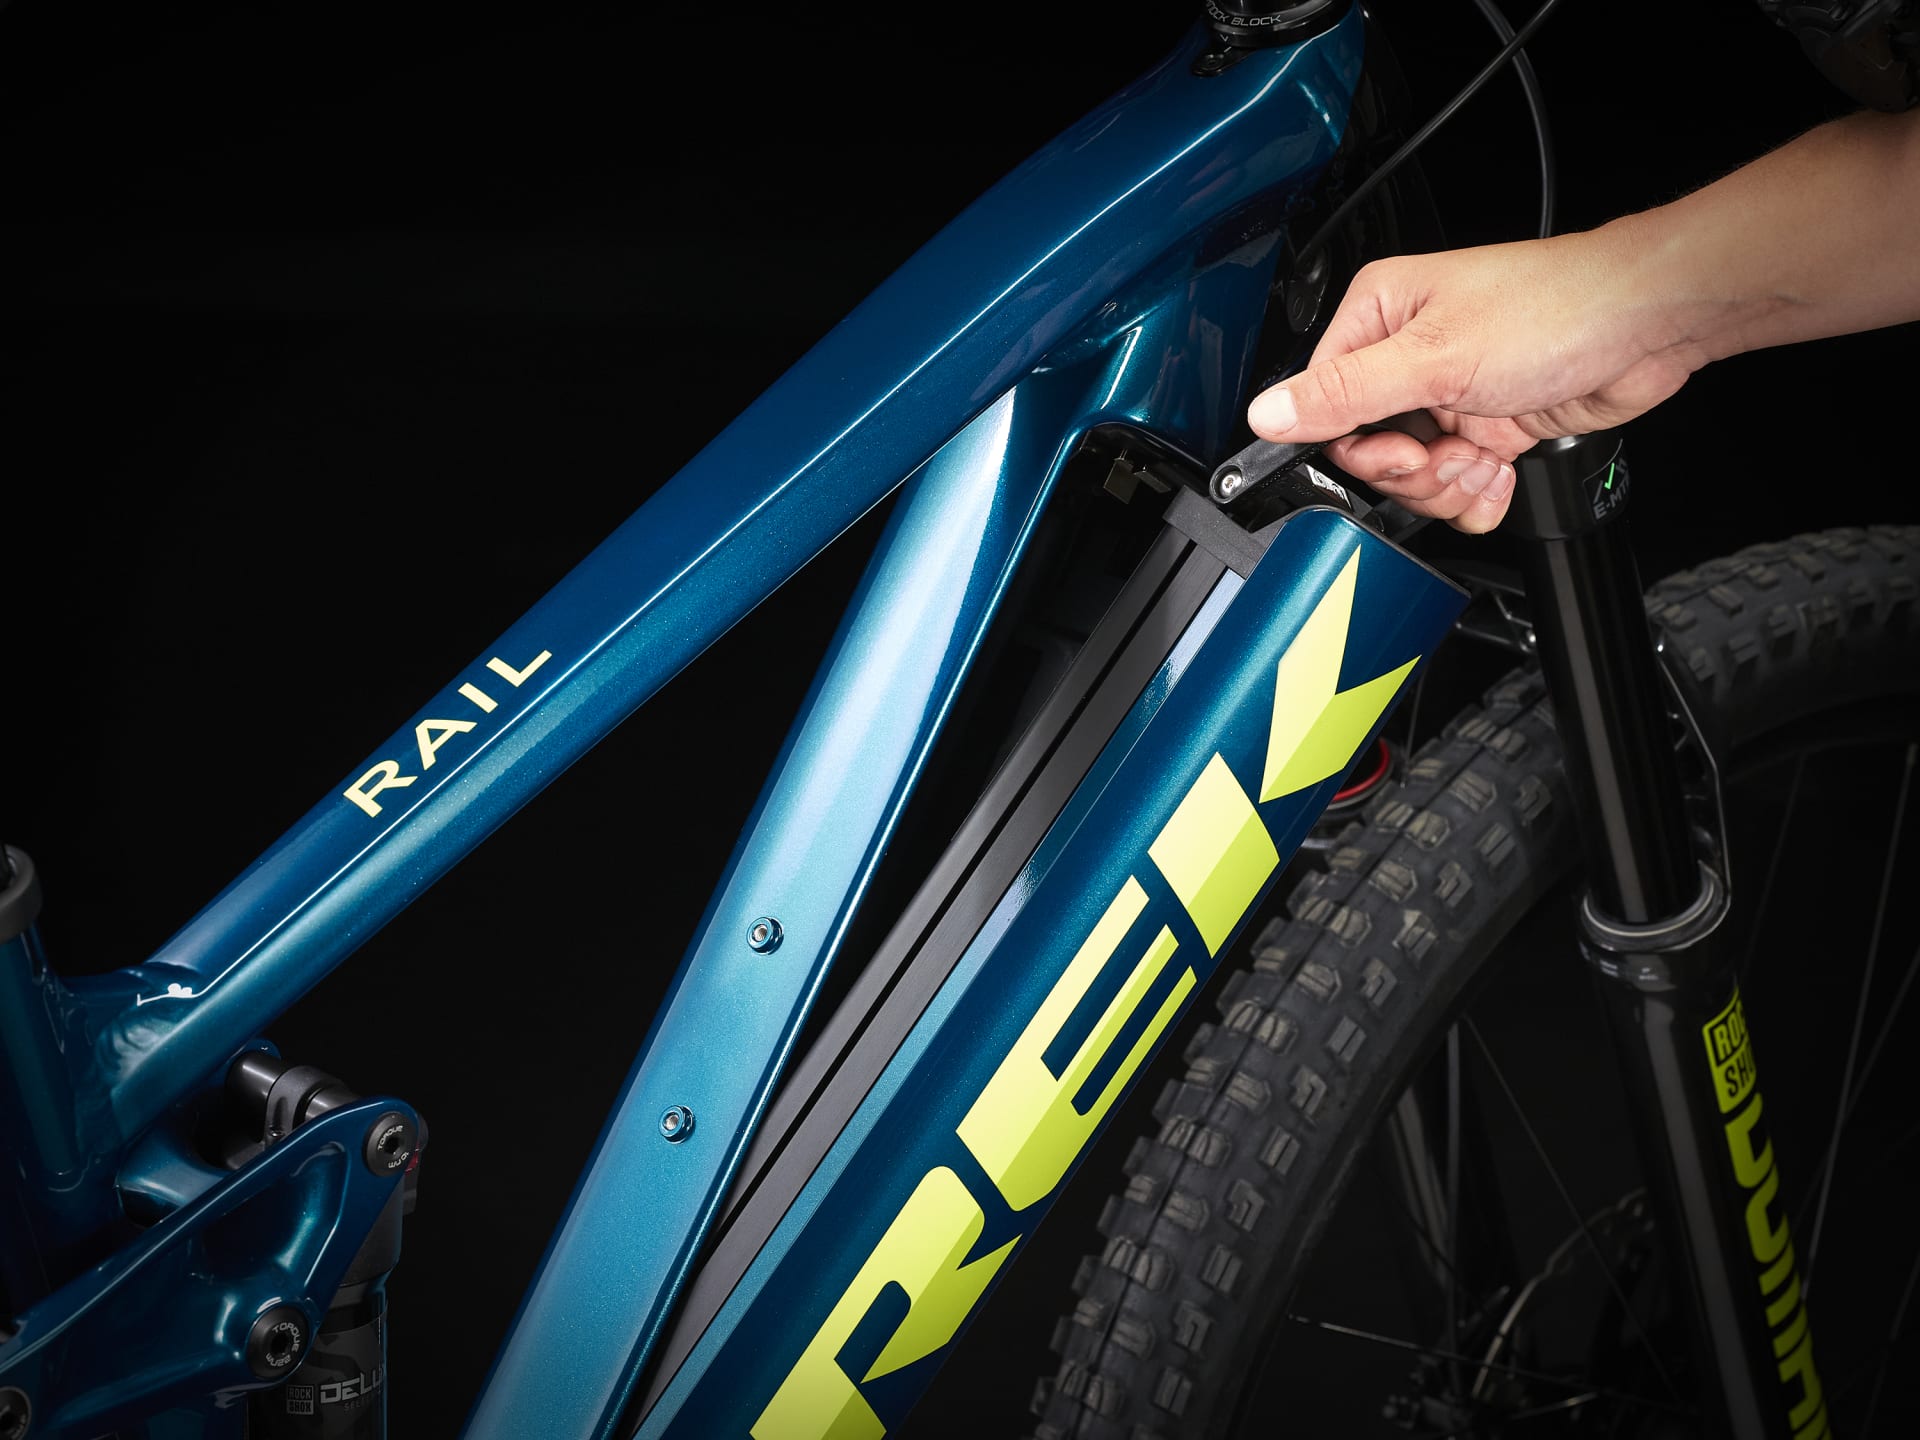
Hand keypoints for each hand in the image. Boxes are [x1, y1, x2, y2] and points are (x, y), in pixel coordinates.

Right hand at [1247, 226, 1699, 531]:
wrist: (1647, 325)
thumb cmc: (1555, 308)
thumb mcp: (1432, 357)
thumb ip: (1343, 394)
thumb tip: (1267, 413)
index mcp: (1379, 316)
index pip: (1325, 403)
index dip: (1357, 445)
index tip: (1397, 452)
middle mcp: (1410, 354)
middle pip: (1368, 450)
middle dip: (1411, 471)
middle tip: (1447, 454)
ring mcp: (1450, 394)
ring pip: (1413, 477)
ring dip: (1449, 485)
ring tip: (1485, 459)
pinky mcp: (1488, 426)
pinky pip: (1457, 486)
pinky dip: (1477, 494)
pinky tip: (1503, 470)